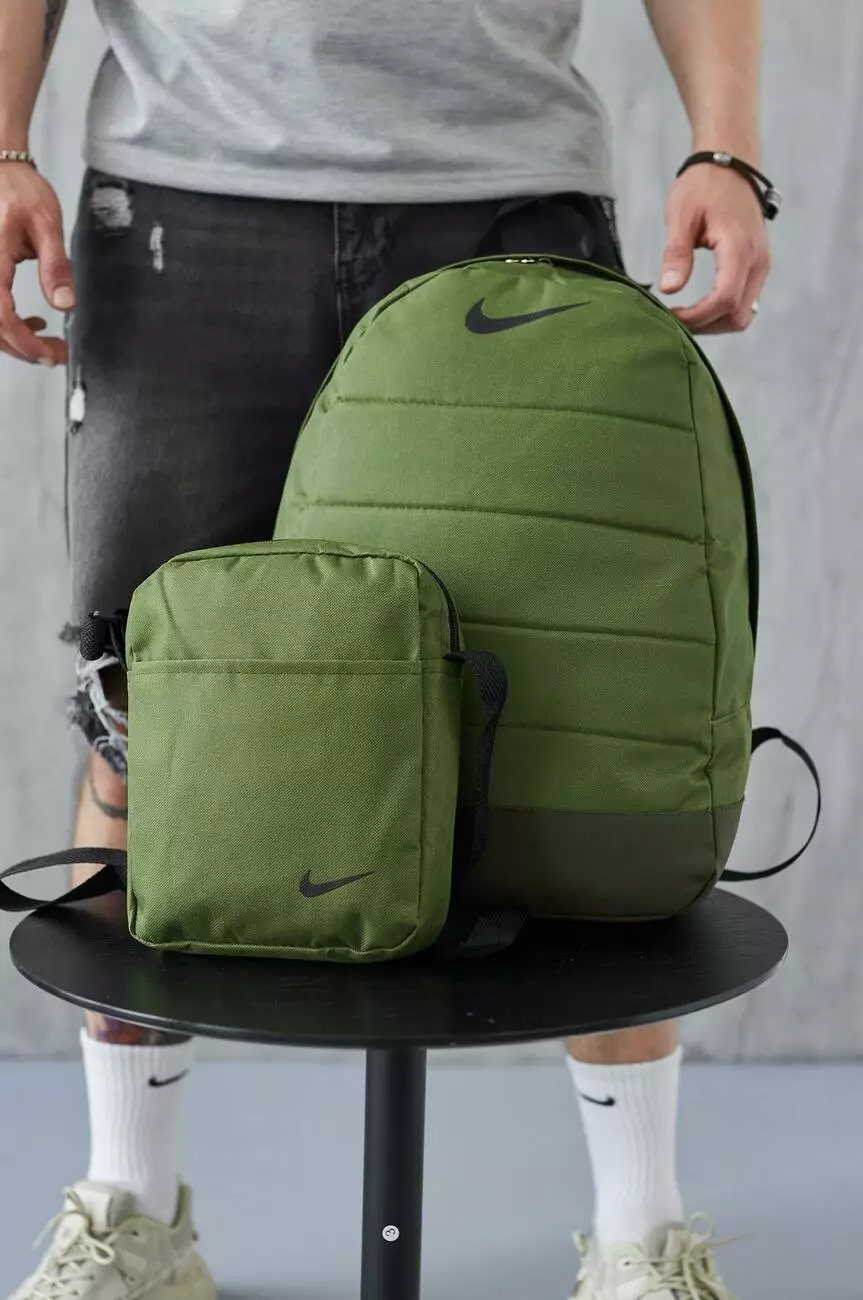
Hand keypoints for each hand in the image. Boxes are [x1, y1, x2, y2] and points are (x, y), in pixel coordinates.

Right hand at [0, 162, 73, 365]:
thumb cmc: (20, 189)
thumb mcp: (47, 224)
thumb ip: (55, 266)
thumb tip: (65, 305)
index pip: (0, 315)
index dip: (23, 342)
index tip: (49, 355)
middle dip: (22, 348)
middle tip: (56, 355)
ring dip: (15, 340)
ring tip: (48, 343)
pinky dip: (7, 323)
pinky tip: (32, 324)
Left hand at [659, 164, 770, 334]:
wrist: (730, 164)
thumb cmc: (703, 186)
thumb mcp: (681, 215)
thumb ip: (676, 253)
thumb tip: (669, 289)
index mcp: (739, 248)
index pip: (725, 300)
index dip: (697, 317)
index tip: (670, 314)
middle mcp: (757, 261)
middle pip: (738, 316)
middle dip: (705, 325)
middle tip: (675, 320)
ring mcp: (760, 265)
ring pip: (743, 314)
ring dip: (714, 323)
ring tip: (685, 316)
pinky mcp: (757, 267)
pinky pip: (745, 302)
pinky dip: (722, 312)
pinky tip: (699, 307)